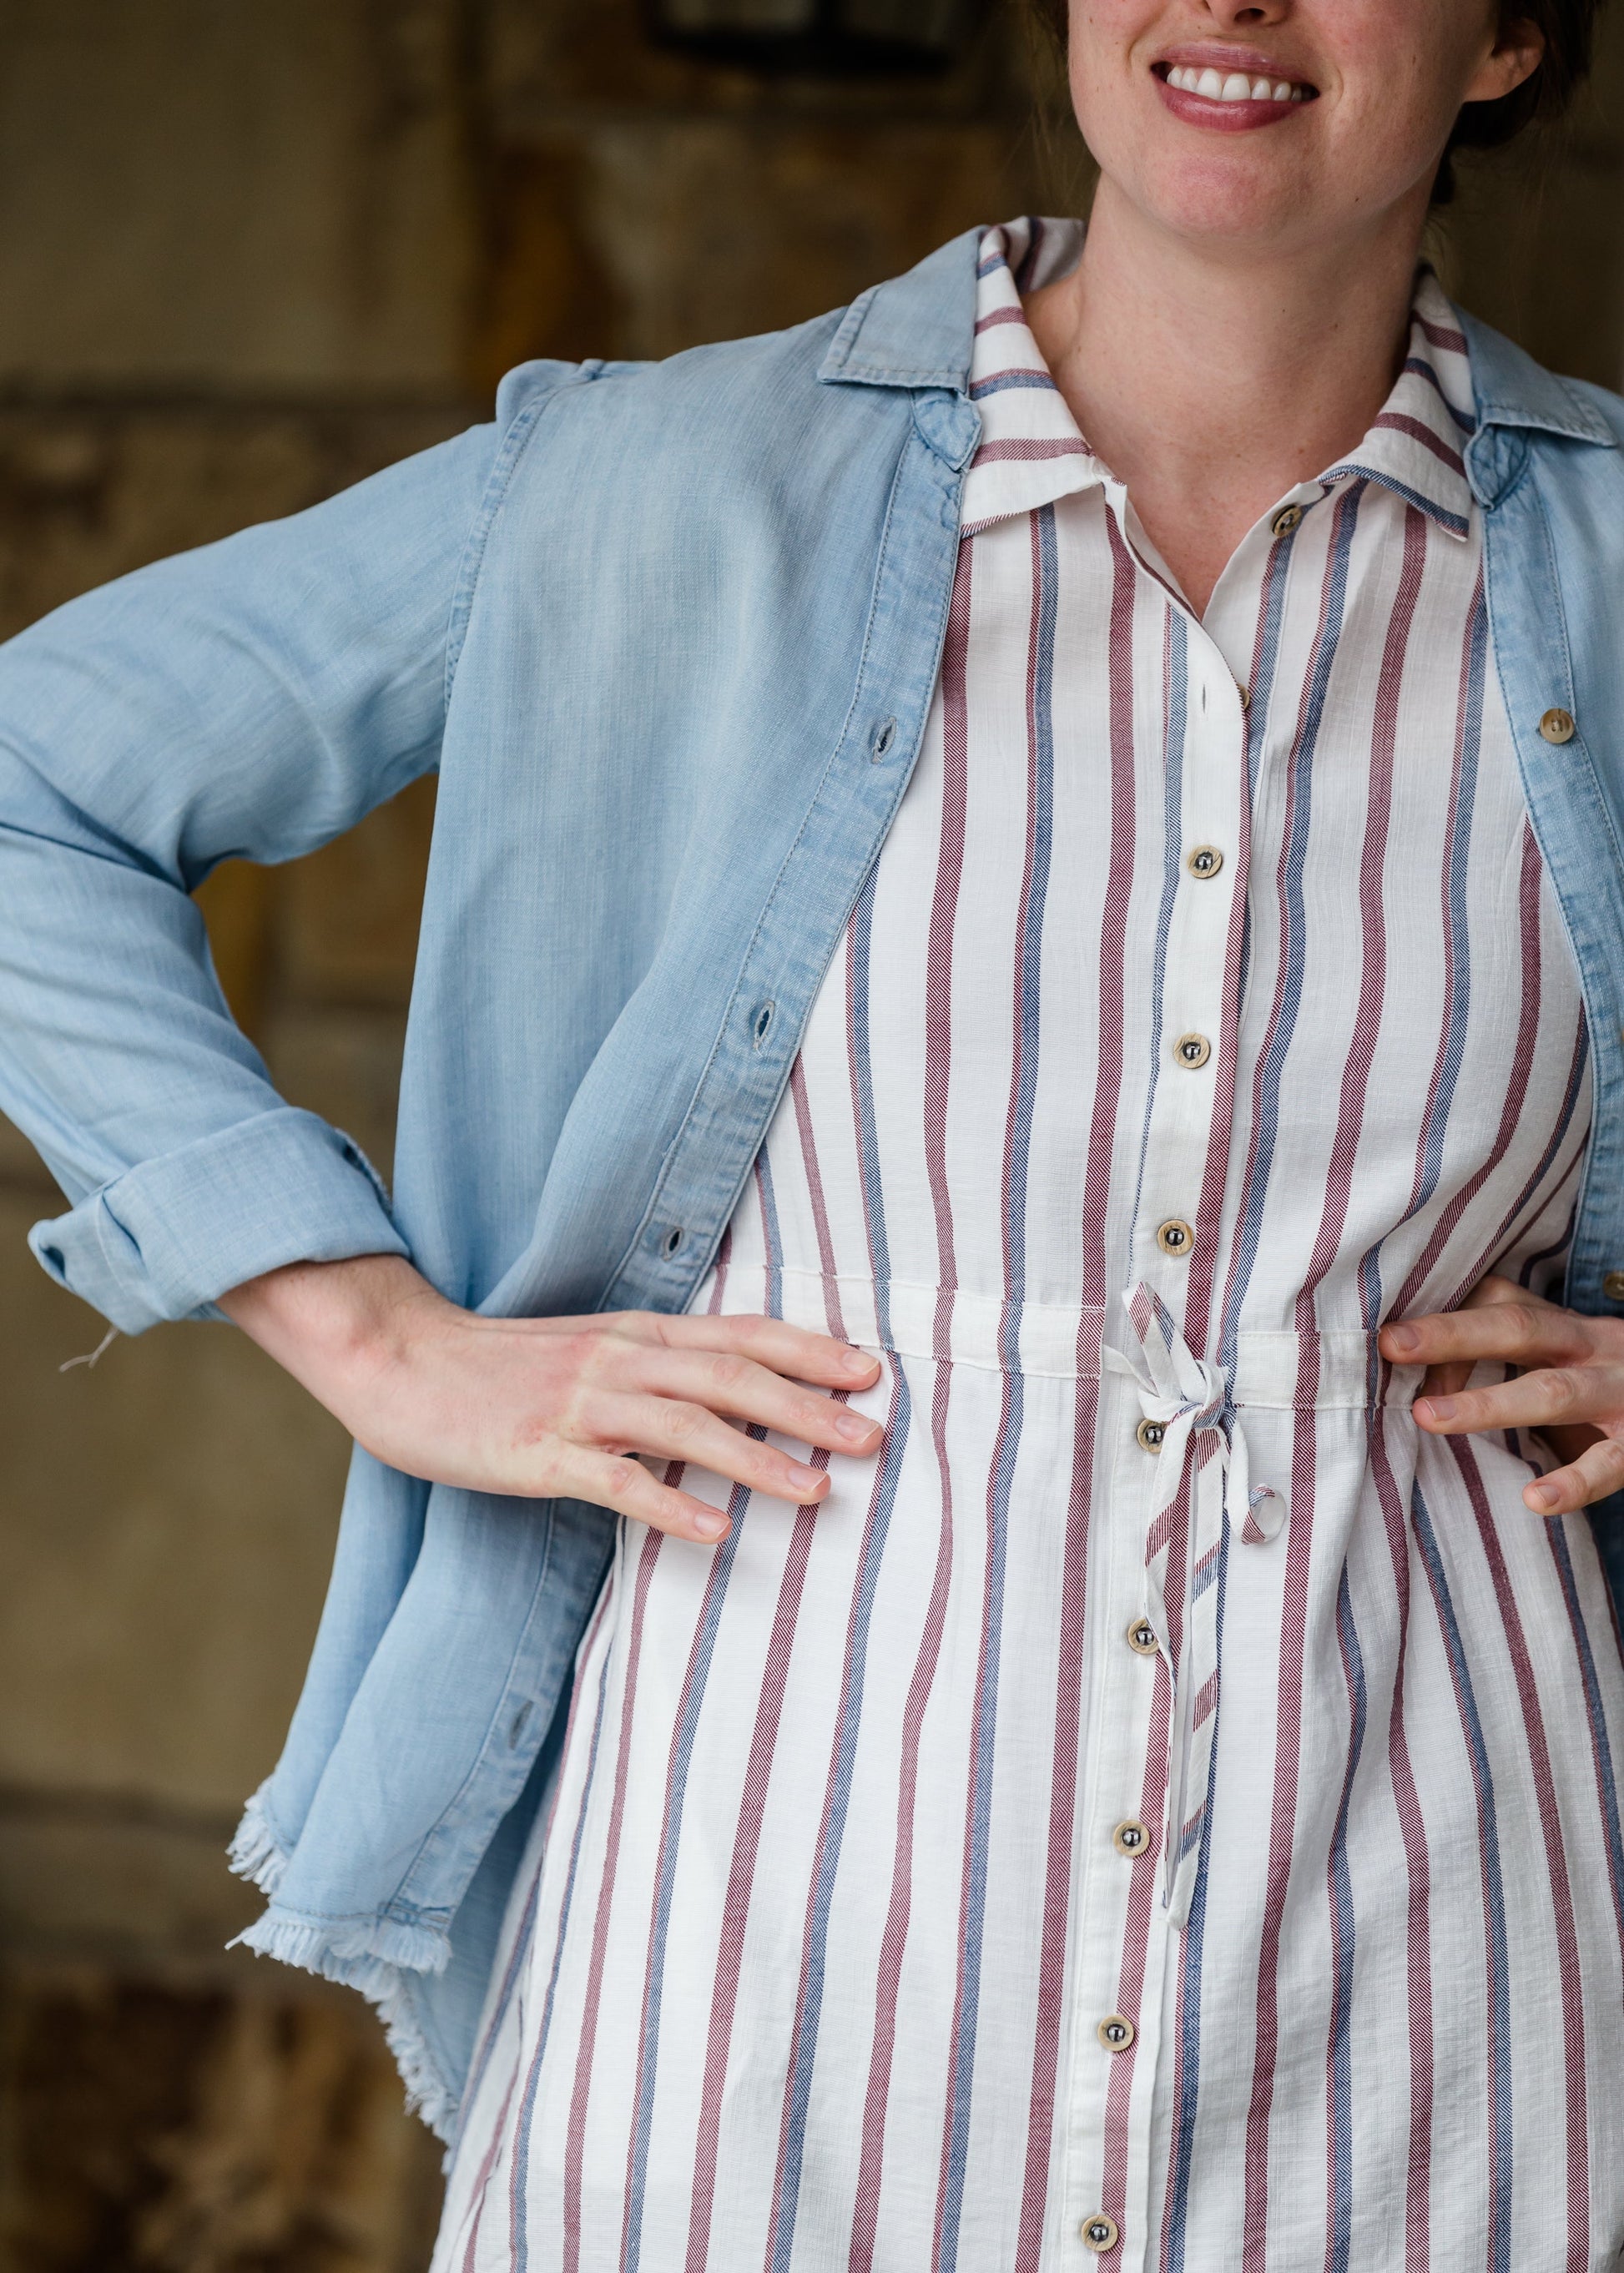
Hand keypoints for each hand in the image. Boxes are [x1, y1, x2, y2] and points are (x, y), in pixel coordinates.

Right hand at [219, 1252, 882, 1544]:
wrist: (400, 1359)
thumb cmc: (499, 1365)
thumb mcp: (589, 1352)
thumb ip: (655, 1369)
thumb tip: (731, 1399)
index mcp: (635, 1334)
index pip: (740, 1335)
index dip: (809, 1352)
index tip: (872, 1373)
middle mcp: (619, 1360)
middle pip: (731, 1376)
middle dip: (808, 1406)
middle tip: (874, 1436)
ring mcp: (578, 1405)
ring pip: (685, 1425)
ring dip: (757, 1455)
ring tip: (817, 1489)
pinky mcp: (538, 1452)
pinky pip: (614, 1481)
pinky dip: (669, 1503)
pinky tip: (714, 1531)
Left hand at [1377, 1273, 1623, 1514]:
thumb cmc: (1607, 1380)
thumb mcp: (1566, 1355)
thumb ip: (1504, 1353)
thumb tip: (1413, 1373)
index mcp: (1568, 1326)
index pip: (1503, 1305)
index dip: (1447, 1321)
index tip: (1390, 1347)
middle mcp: (1595, 1349)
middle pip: (1521, 1330)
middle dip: (1453, 1335)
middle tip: (1391, 1345)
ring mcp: (1622, 1395)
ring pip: (1555, 1391)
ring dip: (1489, 1402)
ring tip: (1428, 1418)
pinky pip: (1609, 1464)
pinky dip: (1573, 1483)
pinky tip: (1535, 1500)